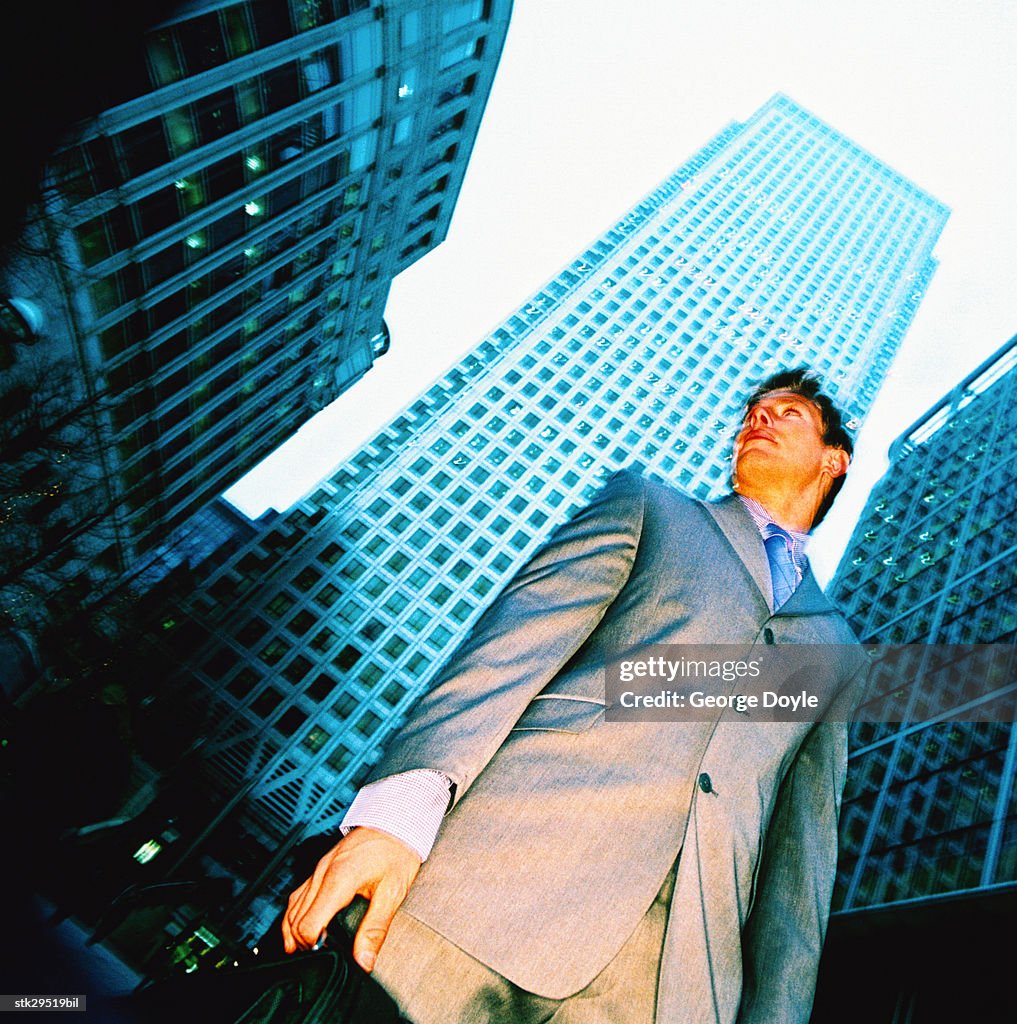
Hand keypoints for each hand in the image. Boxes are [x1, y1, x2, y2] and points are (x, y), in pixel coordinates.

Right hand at [282, 827, 420, 971]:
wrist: (396, 820)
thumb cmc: (396, 851)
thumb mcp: (392, 893)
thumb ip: (375, 929)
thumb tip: (364, 960)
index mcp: (339, 880)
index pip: (309, 924)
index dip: (313, 945)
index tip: (324, 954)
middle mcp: (324, 872)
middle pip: (296, 917)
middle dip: (302, 941)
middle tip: (316, 955)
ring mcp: (321, 866)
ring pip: (293, 904)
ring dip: (293, 928)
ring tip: (301, 948)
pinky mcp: (323, 864)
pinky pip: (299, 891)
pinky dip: (295, 911)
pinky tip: (299, 922)